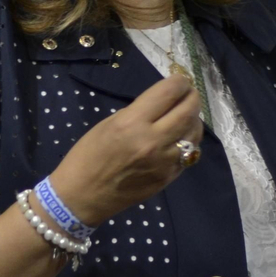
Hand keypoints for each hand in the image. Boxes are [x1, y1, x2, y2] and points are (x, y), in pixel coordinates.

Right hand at [48, 72, 203, 225]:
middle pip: (188, 111)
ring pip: (194, 133)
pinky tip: (181, 136)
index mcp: (131, 123)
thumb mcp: (109, 124)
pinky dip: (189, 141)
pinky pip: (189, 154)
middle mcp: (152, 141)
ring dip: (194, 119)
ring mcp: (164, 162)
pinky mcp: (168, 178)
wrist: (81, 196)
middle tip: (190, 93)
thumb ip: (139, 112)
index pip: (168, 93)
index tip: (180, 80)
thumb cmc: (87, 156)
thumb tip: (163, 102)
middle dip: (193, 97)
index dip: (179, 82)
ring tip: (187, 114)